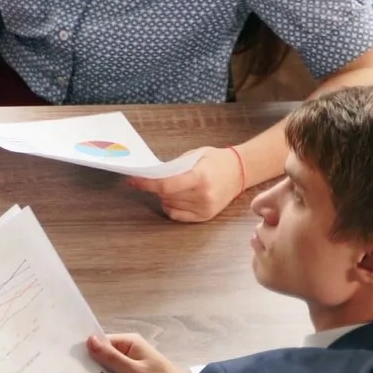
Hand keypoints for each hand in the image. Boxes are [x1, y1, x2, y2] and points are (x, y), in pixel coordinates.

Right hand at [86, 332, 192, 372]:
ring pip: (110, 371)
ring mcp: (133, 367)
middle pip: (104, 357)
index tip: (69, 364)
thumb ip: (110, 357)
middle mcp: (130, 352)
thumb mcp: (132, 371)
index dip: (86, 353)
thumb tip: (88, 340)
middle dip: (92, 369)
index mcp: (130, 343)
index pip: (101, 343)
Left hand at [126, 147, 246, 223]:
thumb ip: (173, 167)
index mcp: (199, 177)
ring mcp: (204, 208)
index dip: (146, 184)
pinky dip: (169, 206)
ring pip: (169, 205)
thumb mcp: (194, 156)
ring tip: (168, 186)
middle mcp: (203, 196)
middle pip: (166, 196)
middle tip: (150, 179)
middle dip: (153, 188)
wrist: (240, 171)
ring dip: (162, 196)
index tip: (132, 180)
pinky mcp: (205, 217)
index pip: (165, 185)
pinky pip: (177, 215)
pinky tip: (172, 197)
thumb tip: (151, 175)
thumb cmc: (216, 160)